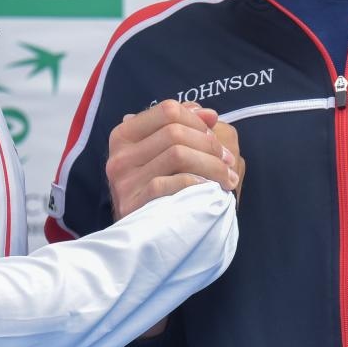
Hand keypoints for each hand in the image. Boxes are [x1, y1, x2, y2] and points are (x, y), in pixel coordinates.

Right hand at [107, 100, 239, 220]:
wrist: (141, 236)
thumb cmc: (157, 189)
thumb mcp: (164, 153)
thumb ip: (184, 127)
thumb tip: (209, 114)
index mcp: (124, 135)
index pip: (167, 110)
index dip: (198, 121)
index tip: (216, 136)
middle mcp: (119, 156)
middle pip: (175, 132)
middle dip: (210, 145)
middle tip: (228, 161)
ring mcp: (124, 181)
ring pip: (177, 154)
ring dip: (211, 165)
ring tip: (226, 178)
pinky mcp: (133, 204)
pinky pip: (171, 183)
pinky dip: (196, 183)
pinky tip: (208, 190)